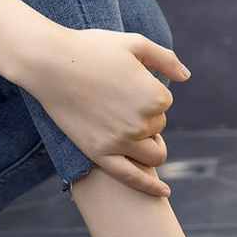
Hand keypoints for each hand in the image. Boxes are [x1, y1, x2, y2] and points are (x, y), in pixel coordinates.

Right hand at [20, 27, 190, 196]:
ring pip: (152, 154)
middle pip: (157, 129)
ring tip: (128, 130)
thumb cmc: (91, 49)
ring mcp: (121, 142)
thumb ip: (166, 59)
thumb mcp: (134, 43)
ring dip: (147, 145)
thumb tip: (186, 78)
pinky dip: (151, 187)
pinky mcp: (100, 154)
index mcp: (156, 96)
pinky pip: (132, 178)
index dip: (146, 93)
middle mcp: (142, 123)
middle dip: (144, 118)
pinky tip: (164, 193)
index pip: (164, 104)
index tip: (124, 83)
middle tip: (118, 102)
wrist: (50, 64)